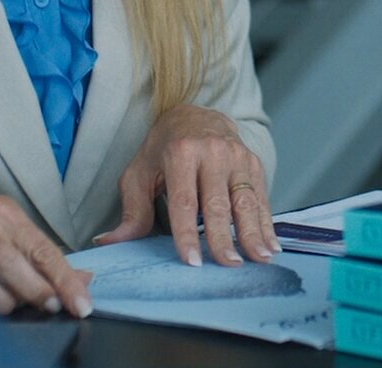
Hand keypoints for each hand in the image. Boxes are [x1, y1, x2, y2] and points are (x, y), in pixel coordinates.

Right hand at [0, 179, 90, 318]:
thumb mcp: (5, 217)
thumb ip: (38, 248)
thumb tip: (82, 278)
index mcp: (4, 214)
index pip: (43, 250)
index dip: (65, 281)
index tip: (81, 305)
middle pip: (16, 272)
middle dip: (38, 295)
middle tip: (49, 305)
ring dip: (6, 304)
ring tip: (9, 299)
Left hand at [94, 104, 276, 266]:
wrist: (197, 114)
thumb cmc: (163, 149)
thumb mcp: (140, 173)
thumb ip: (132, 210)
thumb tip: (109, 242)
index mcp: (180, 153)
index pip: (184, 201)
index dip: (187, 234)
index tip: (192, 261)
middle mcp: (212, 152)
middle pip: (218, 204)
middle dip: (223, 238)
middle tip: (229, 266)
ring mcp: (237, 156)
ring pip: (245, 201)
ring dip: (254, 233)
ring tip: (260, 259)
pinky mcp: (253, 162)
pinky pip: (261, 197)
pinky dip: (267, 223)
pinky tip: (272, 246)